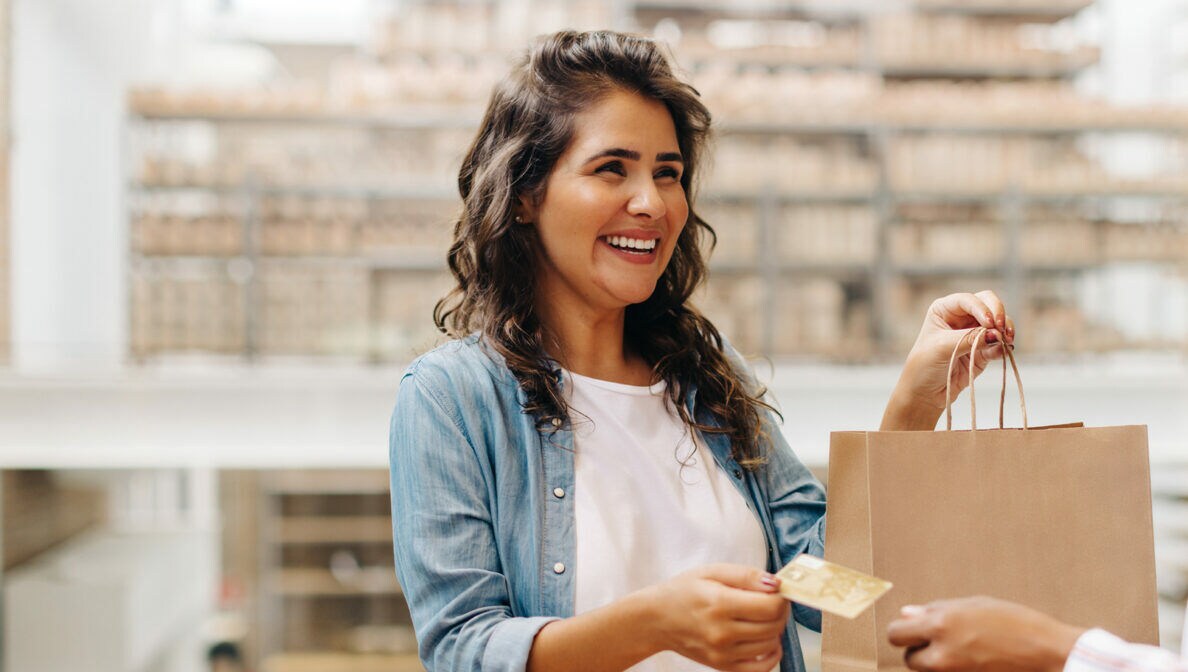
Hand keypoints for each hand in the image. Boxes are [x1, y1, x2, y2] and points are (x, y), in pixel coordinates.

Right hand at [648, 564, 789, 671]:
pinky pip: (761, 668)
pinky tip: (766, 641)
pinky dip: (772, 655)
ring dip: (775, 629)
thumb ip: (746, 575)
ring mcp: (723, 653)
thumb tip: (776, 583)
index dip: (781, 597)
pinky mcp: (722, 667)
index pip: (771, 606)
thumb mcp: (711, 572)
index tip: (777, 590)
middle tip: (772, 601)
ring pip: (770, 645)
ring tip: (762, 617)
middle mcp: (722, 632)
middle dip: (780, 611)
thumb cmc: (683, 592)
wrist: (656, 620)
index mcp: (720, 603)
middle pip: (773, 625)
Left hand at [882, 291, 1015, 430]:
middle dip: (998, 313)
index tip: (989, 322)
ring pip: (998, 322)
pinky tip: (1005, 350)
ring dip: (1006, 329)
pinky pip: (1000, 343)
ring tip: (1007, 341)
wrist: (925, 392)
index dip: (981, 308)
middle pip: (988, 303)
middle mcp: (961, 317)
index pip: (968, 300)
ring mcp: (974, 332)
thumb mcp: (942, 348)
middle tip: (1002, 328)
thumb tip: (996, 334)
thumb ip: (968, 339)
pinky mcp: (984, 350)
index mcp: (945, 309)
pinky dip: (1005, 345)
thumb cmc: (924, 365)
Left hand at [886, 596, 1084, 671]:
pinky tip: (970, 662)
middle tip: (941, 643)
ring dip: (933, 665)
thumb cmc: (1014, 623)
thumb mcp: (972, 606)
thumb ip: (934, 610)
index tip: (914, 630)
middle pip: (908, 659)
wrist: (1048, 654)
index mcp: (941, 625)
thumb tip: (906, 614)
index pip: (896, 634)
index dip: (904, 632)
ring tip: (959, 652)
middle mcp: (942, 653)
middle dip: (919, 651)